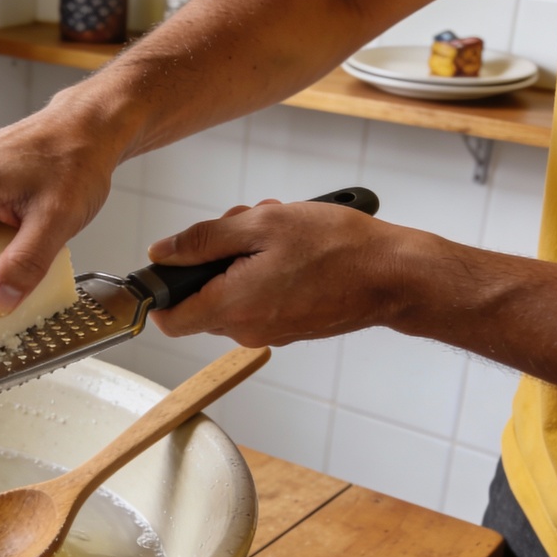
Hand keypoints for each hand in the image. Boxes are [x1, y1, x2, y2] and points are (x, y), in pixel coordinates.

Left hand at [146, 198, 406, 345]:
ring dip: (243, 260)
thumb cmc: (338, 247)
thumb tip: (161, 252)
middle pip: (202, 299)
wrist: (395, 276)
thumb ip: (203, 239)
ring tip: (276, 232)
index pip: (169, 320)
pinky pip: (259, 299)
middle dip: (214, 259)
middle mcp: (246, 329)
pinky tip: (292, 248)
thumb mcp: (261, 225)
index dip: (161, 291)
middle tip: (245, 225)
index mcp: (232, 307)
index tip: (173, 263)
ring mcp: (269, 331)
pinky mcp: (289, 327)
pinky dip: (264, 272)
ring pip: (232, 294)